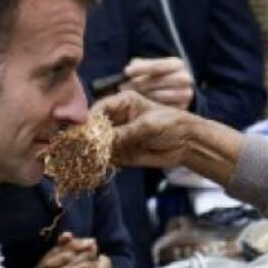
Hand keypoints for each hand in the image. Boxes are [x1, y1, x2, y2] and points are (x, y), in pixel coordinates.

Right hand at [94, 90, 245, 184]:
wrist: (187, 143)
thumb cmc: (171, 124)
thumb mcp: (148, 125)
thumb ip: (126, 132)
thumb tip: (103, 140)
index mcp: (123, 103)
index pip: (100, 108)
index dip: (89, 117)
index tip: (81, 129)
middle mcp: (117, 119)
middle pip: (94, 126)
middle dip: (87, 136)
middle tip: (79, 145)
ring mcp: (118, 137)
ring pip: (97, 143)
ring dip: (91, 151)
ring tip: (84, 157)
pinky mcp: (121, 153)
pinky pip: (106, 157)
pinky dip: (100, 162)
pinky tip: (94, 165)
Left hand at [121, 56, 194, 109]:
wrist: (171, 90)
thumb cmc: (155, 76)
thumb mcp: (148, 66)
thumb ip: (139, 66)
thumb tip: (128, 71)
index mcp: (177, 64)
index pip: (159, 65)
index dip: (141, 68)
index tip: (126, 72)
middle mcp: (185, 78)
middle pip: (159, 81)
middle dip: (139, 84)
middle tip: (123, 87)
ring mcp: (185, 94)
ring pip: (160, 96)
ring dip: (142, 97)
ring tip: (129, 97)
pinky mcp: (182, 109)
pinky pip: (163, 109)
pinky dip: (149, 108)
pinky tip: (139, 106)